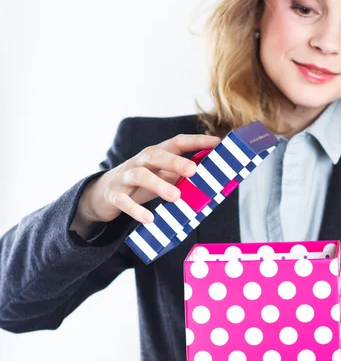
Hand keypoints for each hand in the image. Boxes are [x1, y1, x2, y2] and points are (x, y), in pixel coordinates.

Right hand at [76, 133, 220, 225]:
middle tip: (193, 171)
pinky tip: (150, 218)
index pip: (176, 143)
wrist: (102, 194)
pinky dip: (136, 210)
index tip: (216, 143)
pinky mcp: (114, 195)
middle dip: (175, 161)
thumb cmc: (140, 184)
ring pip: (140, 175)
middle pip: (156, 155)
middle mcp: (139, 162)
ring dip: (159, 185)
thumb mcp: (161, 177)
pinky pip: (124, 201)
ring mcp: (125, 177)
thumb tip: (210, 182)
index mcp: (155, 155)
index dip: (196, 142)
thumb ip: (181, 177)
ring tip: (175, 197)